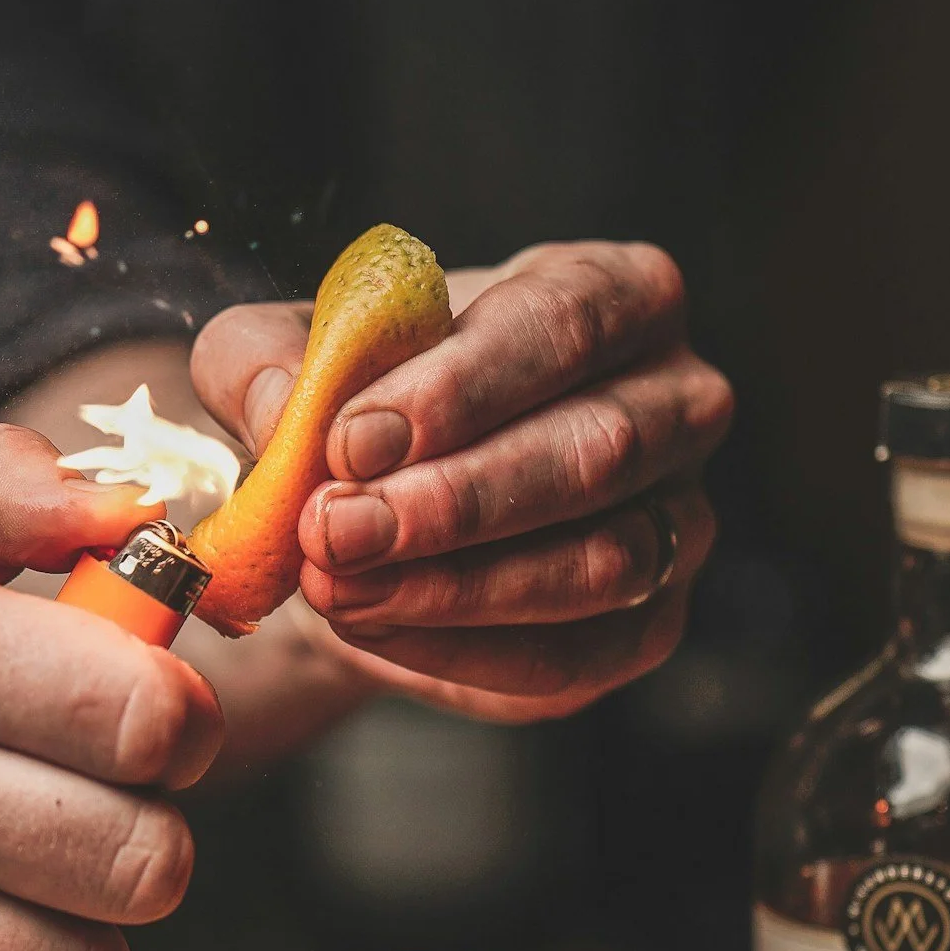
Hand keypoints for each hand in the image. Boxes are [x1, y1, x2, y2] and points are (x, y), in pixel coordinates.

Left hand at [191, 241, 730, 721]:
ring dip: (460, 587)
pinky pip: (574, 655)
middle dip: (458, 501)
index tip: (354, 439)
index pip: (567, 322)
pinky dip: (465, 653)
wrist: (374, 520)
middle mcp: (678, 402)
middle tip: (338, 530)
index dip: (463, 387)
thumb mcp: (287, 354)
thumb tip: (284, 407)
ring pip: (601, 563)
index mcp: (618, 295)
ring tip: (343, 589)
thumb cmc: (359, 407)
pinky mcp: (646, 628)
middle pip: (599, 449)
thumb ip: (268, 363)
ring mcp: (681, 522)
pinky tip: (378, 633)